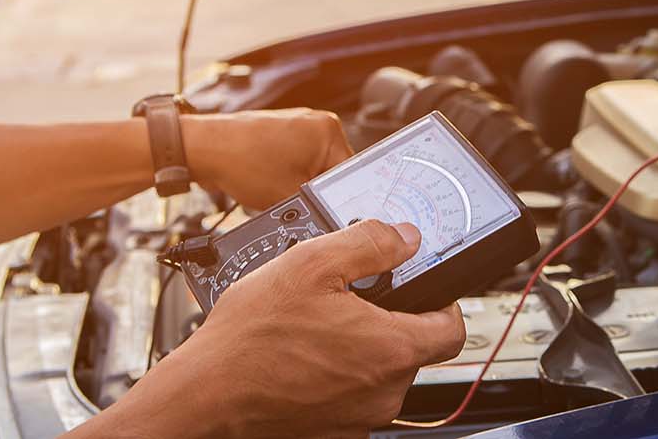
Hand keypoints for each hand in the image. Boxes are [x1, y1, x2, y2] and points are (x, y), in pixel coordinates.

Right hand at [69, 220, 466, 437]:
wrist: (205, 396)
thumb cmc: (251, 340)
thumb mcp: (310, 265)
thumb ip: (369, 244)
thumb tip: (403, 237)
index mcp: (393, 350)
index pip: (453, 327)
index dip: (442, 301)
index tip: (421, 288)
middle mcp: (385, 392)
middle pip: (413, 348)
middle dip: (388, 321)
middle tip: (350, 300)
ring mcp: (360, 418)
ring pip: (379, 373)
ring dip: (359, 348)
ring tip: (316, 327)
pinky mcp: (334, 432)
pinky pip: (350, 396)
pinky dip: (335, 375)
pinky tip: (302, 356)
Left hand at [182, 108, 352, 208]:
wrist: (201, 149)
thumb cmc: (239, 161)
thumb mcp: (288, 196)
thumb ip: (317, 206)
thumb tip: (328, 216)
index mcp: (329, 131)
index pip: (349, 176)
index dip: (334, 200)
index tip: (322, 211)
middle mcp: (317, 122)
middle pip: (331, 171)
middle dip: (314, 190)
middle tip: (291, 197)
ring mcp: (299, 124)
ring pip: (313, 168)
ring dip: (299, 183)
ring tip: (275, 184)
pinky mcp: (283, 131)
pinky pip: (298, 160)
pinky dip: (287, 174)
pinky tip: (268, 178)